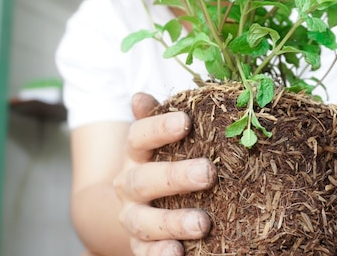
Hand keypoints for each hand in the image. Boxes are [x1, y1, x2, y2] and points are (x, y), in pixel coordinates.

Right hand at [113, 93, 216, 255]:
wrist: (131, 209)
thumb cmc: (157, 165)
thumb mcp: (155, 143)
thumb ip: (153, 119)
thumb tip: (139, 96)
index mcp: (134, 156)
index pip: (138, 137)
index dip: (159, 127)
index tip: (185, 121)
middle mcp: (128, 186)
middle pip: (144, 180)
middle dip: (175, 177)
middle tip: (208, 172)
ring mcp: (132, 218)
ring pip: (145, 221)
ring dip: (173, 222)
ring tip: (203, 223)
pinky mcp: (138, 246)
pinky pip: (144, 254)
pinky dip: (159, 255)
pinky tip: (179, 253)